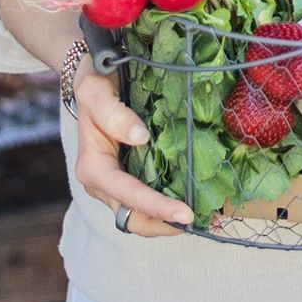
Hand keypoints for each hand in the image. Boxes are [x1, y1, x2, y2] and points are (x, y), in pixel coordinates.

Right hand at [72, 59, 194, 237]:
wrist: (94, 76)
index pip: (127, 195)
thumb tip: (140, 137)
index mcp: (94, 167)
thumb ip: (112, 114)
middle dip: (167, 225)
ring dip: (171, 222)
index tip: (185, 213)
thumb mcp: (95, 91)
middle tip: (205, 222)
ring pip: (143, 217)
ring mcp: (118, 184)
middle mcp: (104, 184)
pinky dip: (171, 207)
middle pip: (135, 218)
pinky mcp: (133, 177)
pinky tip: (199, 203)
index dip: (156, 207)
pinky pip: (150, 202)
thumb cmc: (94, 83)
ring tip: (208, 219)